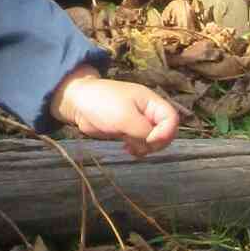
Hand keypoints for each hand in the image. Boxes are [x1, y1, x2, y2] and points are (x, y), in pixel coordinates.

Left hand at [50, 73, 179, 157]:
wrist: (77, 102)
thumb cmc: (101, 103)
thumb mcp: (124, 116)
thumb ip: (143, 130)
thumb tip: (152, 142)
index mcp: (151, 102)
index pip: (172, 118)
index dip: (165, 132)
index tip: (149, 139)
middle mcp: (148, 112)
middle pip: (166, 132)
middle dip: (155, 142)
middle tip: (139, 145)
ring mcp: (139, 122)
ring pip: (154, 141)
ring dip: (145, 147)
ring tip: (129, 146)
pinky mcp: (129, 131)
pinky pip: (142, 144)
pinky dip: (138, 149)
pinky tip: (127, 149)